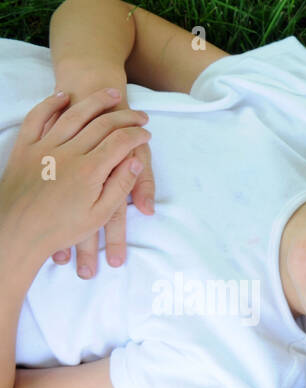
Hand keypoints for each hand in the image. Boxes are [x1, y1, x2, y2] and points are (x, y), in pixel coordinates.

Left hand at [0, 89, 149, 271]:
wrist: (15, 231)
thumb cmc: (60, 228)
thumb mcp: (98, 214)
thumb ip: (119, 186)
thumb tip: (133, 161)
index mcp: (90, 171)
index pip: (120, 142)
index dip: (137, 135)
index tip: (147, 133)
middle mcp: (69, 153)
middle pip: (102, 124)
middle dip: (124, 116)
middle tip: (139, 114)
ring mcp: (45, 147)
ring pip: (74, 115)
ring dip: (95, 100)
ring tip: (112, 93)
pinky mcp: (25, 146)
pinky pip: (38, 117)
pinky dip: (50, 104)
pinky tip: (62, 97)